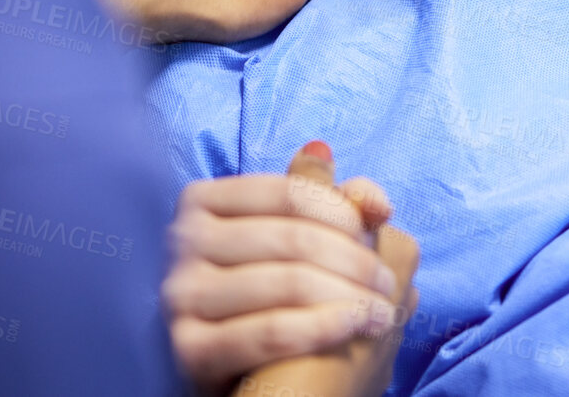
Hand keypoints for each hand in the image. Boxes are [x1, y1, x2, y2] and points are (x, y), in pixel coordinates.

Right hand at [163, 141, 403, 393]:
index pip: (287, 194)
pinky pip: (271, 332)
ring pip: (286, 283)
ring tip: (381, 311)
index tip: (376, 229)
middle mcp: (182, 241)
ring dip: (349, 296)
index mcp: (202, 202)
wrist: (246, 375)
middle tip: (388, 283)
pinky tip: (357, 327)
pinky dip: (325, 327)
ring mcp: (180, 295)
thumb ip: (337, 208)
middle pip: (291, 238)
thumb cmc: (275, 296)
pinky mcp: (188, 347)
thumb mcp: (298, 242)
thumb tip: (374, 198)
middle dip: (354, 260)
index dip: (342, 211)